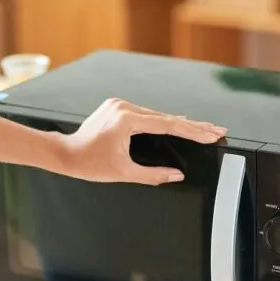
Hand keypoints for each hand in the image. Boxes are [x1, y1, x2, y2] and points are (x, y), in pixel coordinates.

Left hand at [62, 98, 227, 184]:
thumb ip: (153, 175)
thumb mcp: (123, 173)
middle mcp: (124, 107)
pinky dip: (162, 121)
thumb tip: (177, 175)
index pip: (168, 125)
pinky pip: (145, 114)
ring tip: (202, 129)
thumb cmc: (87, 163)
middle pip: (165, 117)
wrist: (63, 153)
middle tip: (216, 129)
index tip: (211, 133)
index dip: (193, 131)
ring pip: (156, 115)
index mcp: (126, 120)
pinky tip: (176, 123)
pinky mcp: (116, 108)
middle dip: (192, 126)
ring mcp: (119, 105)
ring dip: (178, 123)